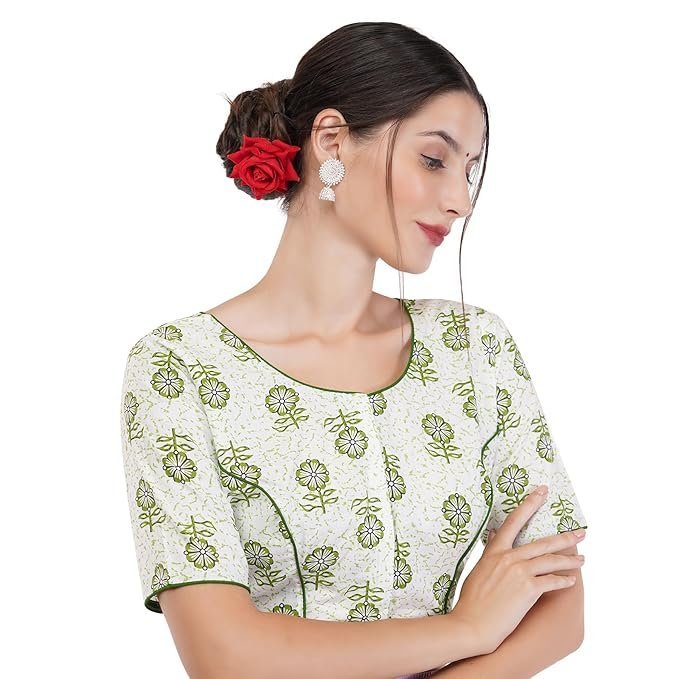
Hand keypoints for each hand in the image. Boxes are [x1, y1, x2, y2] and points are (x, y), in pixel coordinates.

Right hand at [450, 485, 586, 654]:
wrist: (472, 623)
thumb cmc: (472, 599)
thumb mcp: (478, 568)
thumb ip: (490, 551)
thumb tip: (494, 535)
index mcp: (495, 550)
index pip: (514, 520)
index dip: (530, 503)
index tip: (542, 491)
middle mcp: (509, 557)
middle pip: (543, 542)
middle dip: (565, 537)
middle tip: (580, 532)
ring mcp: (520, 572)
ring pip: (551, 560)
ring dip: (570, 560)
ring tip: (582, 559)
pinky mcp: (528, 589)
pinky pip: (552, 581)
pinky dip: (564, 581)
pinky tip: (571, 580)